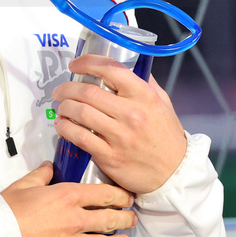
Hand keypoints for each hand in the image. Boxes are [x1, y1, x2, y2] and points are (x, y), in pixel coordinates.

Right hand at [0, 161, 136, 236]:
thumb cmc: (7, 211)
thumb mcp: (24, 184)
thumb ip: (41, 175)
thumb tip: (48, 168)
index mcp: (67, 197)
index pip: (106, 195)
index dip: (121, 196)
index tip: (127, 198)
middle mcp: (75, 220)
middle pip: (112, 220)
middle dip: (126, 218)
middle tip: (131, 218)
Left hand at [52, 55, 187, 194]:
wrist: (176, 173)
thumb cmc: (167, 136)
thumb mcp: (163, 103)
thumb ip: (146, 83)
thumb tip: (129, 65)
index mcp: (144, 96)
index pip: (110, 69)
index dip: (87, 63)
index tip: (74, 65)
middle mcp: (131, 113)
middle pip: (88, 92)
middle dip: (67, 88)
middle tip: (60, 91)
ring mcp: (119, 136)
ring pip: (80, 112)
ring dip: (64, 107)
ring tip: (62, 108)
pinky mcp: (110, 156)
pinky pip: (79, 137)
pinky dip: (65, 128)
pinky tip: (63, 125)